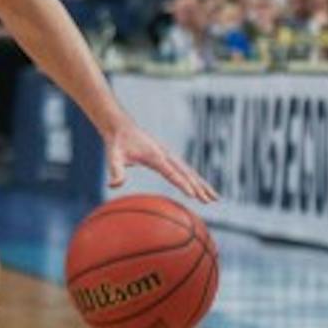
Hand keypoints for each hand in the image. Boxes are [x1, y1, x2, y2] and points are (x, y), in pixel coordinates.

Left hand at [103, 117, 218, 203]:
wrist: (121, 126)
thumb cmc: (117, 143)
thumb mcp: (112, 156)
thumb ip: (115, 170)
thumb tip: (112, 186)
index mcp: (155, 156)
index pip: (172, 172)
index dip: (182, 184)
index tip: (193, 195)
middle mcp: (166, 155)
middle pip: (186, 173)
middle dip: (198, 187)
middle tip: (209, 201)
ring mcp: (169, 155)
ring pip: (189, 171)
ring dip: (202, 184)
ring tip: (214, 198)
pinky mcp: (168, 156)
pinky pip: (185, 170)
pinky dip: (195, 179)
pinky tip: (201, 188)